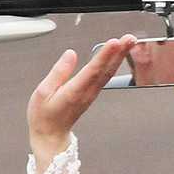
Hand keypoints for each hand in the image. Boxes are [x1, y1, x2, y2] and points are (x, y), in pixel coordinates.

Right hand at [28, 34, 134, 163]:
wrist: (50, 136)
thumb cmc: (44, 116)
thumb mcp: (43, 92)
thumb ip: (58, 72)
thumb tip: (70, 55)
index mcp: (74, 92)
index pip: (93, 70)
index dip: (104, 55)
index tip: (114, 42)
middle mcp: (87, 93)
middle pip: (106, 70)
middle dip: (119, 52)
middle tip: (130, 38)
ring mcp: (91, 95)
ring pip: (108, 73)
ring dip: (119, 57)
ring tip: (128, 43)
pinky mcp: (92, 94)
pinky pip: (105, 77)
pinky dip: (113, 64)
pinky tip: (117, 56)